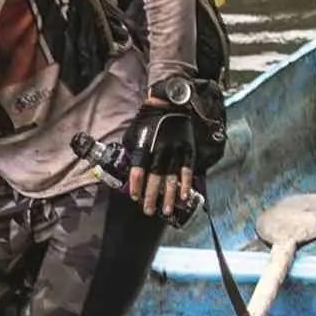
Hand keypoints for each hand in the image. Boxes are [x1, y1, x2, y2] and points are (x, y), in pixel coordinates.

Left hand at [121, 105, 196, 219]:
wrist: (169, 104)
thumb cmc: (147, 121)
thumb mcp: (133, 134)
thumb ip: (131, 151)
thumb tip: (128, 169)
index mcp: (145, 146)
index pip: (138, 170)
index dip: (136, 185)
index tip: (135, 197)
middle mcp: (160, 150)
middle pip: (155, 177)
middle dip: (151, 196)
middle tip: (148, 211)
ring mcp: (175, 150)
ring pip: (171, 177)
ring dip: (168, 196)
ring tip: (166, 211)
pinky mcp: (188, 149)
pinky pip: (187, 169)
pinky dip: (185, 184)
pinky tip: (184, 196)